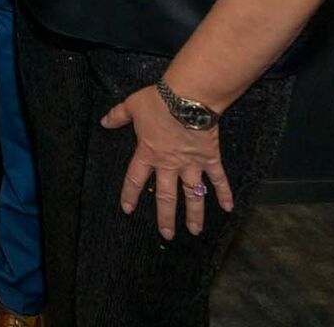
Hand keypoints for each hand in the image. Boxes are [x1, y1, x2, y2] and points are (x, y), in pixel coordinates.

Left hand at [101, 86, 233, 239]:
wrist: (187, 98)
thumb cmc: (158, 101)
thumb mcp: (131, 106)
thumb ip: (118, 115)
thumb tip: (104, 122)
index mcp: (148, 154)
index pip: (135, 179)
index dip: (130, 195)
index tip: (128, 210)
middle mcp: (169, 164)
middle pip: (166, 196)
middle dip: (165, 217)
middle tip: (167, 235)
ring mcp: (191, 164)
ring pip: (192, 194)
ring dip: (195, 214)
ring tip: (195, 231)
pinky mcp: (210, 158)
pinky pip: (218, 179)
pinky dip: (224, 193)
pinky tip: (228, 208)